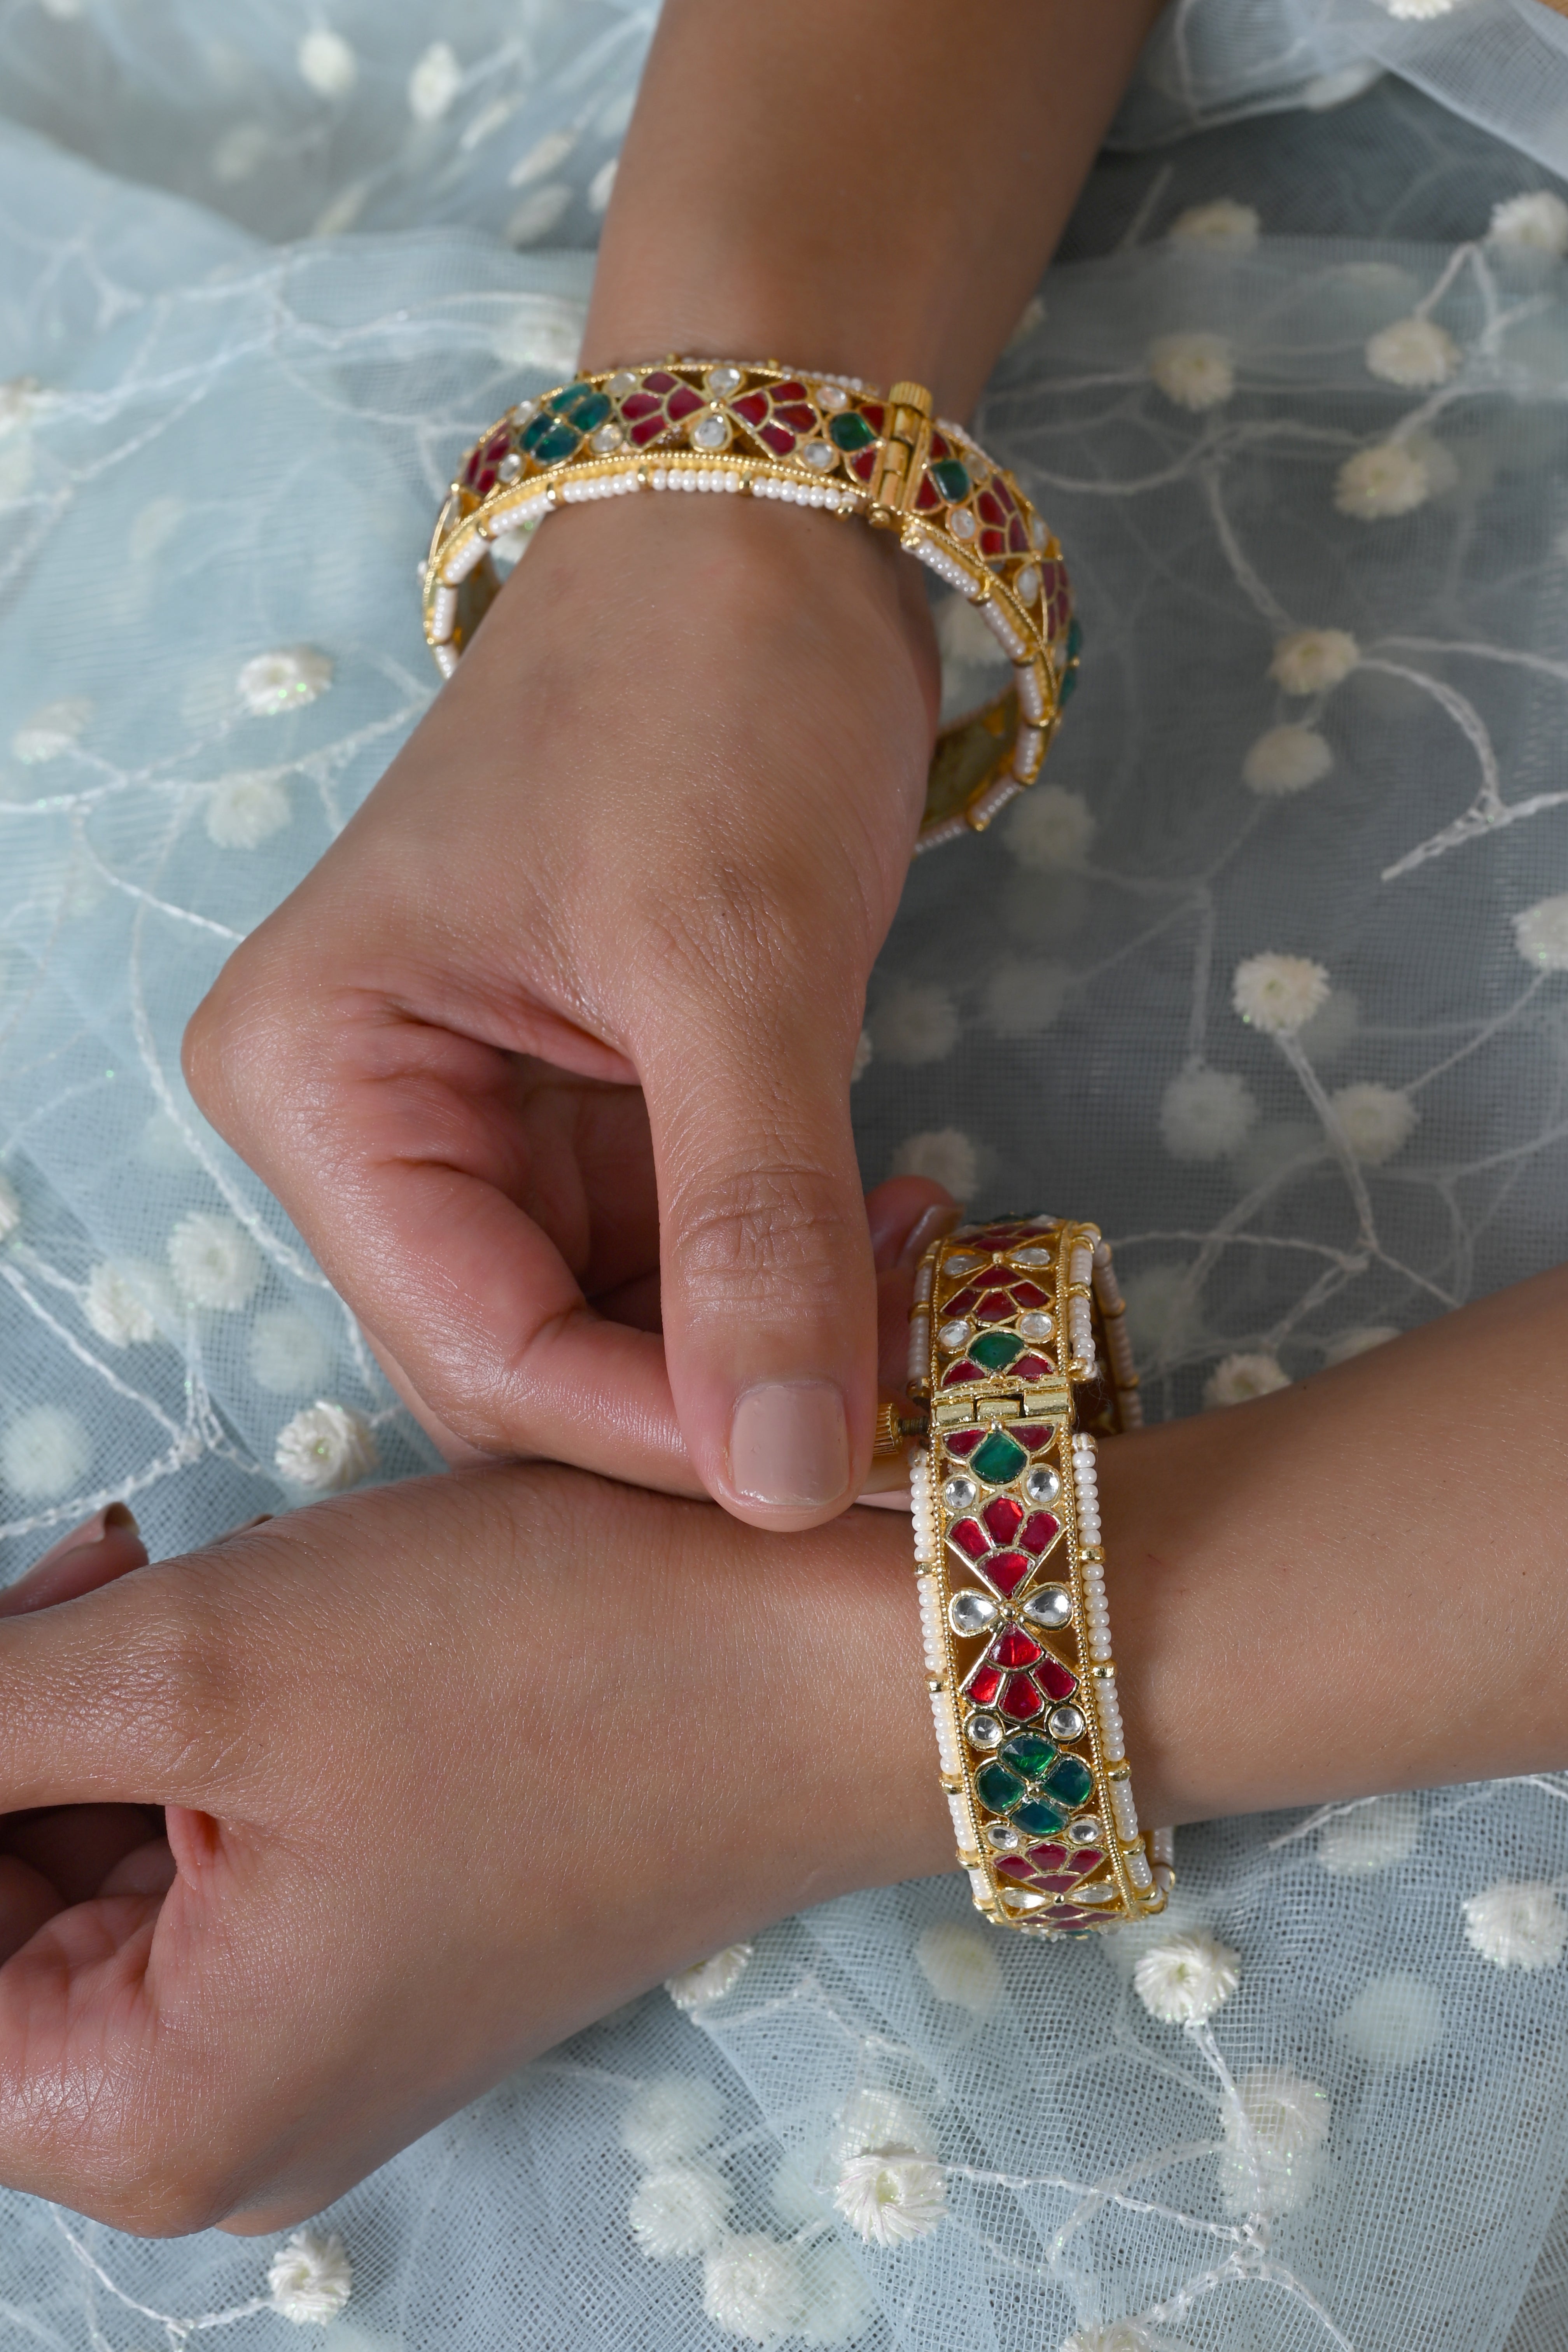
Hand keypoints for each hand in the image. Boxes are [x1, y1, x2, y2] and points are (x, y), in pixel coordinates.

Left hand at [3, 1264, 1566, 2230]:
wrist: (832, 1662)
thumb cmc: (539, 1666)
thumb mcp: (195, 1663)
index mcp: (155, 2117)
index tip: (24, 1620)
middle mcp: (224, 2132)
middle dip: (4, 1749)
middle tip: (90, 1566)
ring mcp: (311, 2051)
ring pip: (82, 1900)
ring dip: (84, 1737)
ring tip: (154, 1580)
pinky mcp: (378, 1961)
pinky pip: (199, 1882)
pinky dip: (179, 1757)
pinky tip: (231, 1642)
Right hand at [184, 494, 939, 1525]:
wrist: (760, 539)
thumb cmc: (708, 695)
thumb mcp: (732, 966)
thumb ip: (753, 1232)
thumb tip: (784, 1486)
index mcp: (320, 1080)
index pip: (475, 1349)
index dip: (654, 1436)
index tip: (842, 1473)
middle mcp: (368, 1123)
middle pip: (532, 1363)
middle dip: (717, 1400)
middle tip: (911, 1387)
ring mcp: (476, 1123)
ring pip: (615, 1333)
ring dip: (771, 1346)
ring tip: (924, 1277)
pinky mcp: (579, 1111)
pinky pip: (673, 1261)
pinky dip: (786, 1278)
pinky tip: (896, 1227)